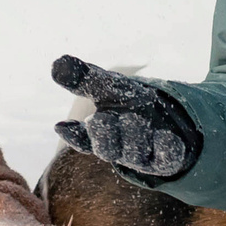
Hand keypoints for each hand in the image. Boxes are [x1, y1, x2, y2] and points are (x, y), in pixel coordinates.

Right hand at [51, 55, 202, 180]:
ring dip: (135, 133)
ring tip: (137, 118)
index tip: (61, 126)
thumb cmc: (129, 100)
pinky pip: (166, 158)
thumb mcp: (109, 85)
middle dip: (105, 132)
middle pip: (105, 149)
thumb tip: (58, 64)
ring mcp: (141, 157)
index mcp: (99, 132)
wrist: (167, 114)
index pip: (82, 139)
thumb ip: (85, 78)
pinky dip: (164, 145)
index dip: (73, 135)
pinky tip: (164, 135)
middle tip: (104, 117)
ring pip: (134, 154)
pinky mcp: (166, 161)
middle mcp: (118, 148)